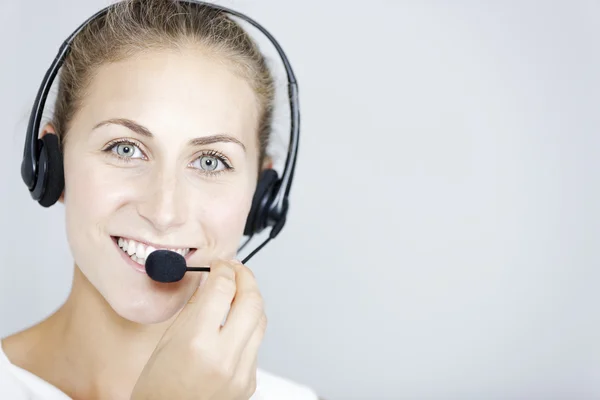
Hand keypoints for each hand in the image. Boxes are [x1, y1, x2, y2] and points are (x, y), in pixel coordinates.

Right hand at [130, 260, 266, 399]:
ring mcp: (241, 373)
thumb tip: (210, 283)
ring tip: (238, 293)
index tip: (219, 265)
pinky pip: (256, 345)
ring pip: (261, 321)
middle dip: (246, 277)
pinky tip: (233, 326)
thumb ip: (193, 310)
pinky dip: (247, 329)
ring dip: (251, 301)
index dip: (224, 269)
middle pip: (252, 300)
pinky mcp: (249, 382)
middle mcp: (224, 358)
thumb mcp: (167, 342)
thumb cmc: (157, 389)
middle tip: (236, 270)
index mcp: (197, 343)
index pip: (223, 289)